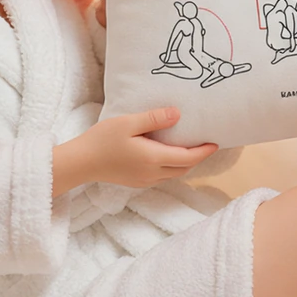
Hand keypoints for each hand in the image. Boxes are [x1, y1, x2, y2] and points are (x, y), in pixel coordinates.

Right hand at [54, 107, 216, 195]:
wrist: (81, 162)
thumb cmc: (102, 140)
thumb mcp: (128, 123)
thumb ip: (154, 119)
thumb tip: (177, 115)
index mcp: (153, 158)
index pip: (188, 158)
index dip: (204, 151)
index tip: (215, 142)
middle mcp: (152, 173)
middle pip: (184, 169)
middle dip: (197, 158)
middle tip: (206, 144)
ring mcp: (143, 180)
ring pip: (173, 174)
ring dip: (185, 163)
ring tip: (190, 148)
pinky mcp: (136, 181)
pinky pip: (162, 176)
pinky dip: (171, 167)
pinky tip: (167, 155)